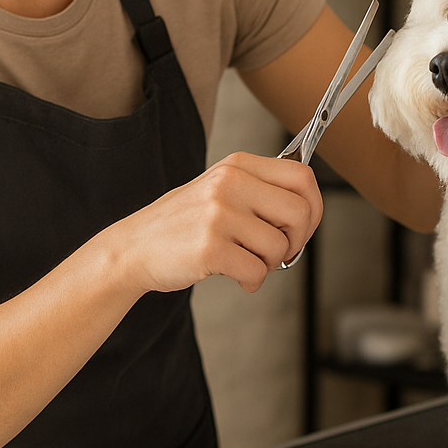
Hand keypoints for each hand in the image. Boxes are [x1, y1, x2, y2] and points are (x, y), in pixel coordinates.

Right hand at [113, 152, 322, 293]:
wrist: (134, 247)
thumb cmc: (183, 223)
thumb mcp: (221, 189)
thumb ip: (261, 191)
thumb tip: (308, 208)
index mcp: (237, 165)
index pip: (302, 177)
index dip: (314, 207)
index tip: (304, 226)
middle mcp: (230, 183)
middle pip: (299, 212)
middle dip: (297, 240)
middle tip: (278, 251)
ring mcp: (218, 214)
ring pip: (279, 246)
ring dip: (269, 264)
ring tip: (245, 261)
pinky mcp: (209, 248)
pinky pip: (257, 271)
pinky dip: (252, 281)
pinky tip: (235, 276)